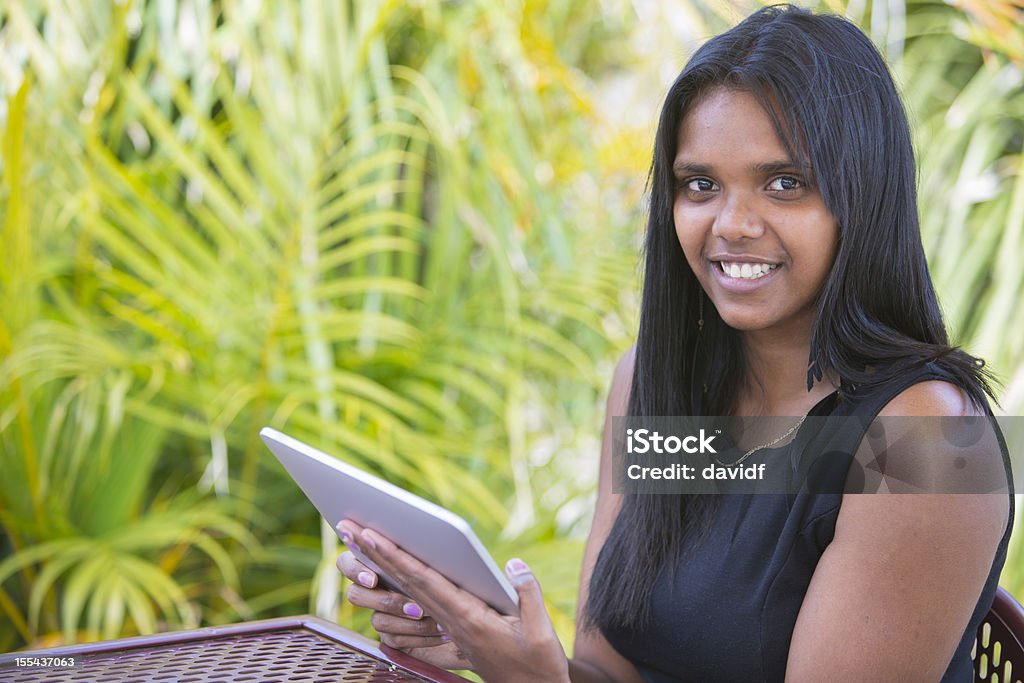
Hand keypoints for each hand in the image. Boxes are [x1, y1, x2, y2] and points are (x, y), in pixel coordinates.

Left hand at [336, 519, 569, 681]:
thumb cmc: (539, 662)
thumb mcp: (541, 628)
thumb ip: (527, 592)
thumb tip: (512, 564)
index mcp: (469, 618)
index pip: (423, 582)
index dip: (396, 558)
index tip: (371, 536)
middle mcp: (451, 625)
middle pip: (405, 585)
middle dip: (375, 556)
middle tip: (349, 530)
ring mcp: (449, 634)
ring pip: (406, 600)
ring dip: (380, 577)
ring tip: (359, 551)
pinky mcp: (453, 640)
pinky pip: (416, 622)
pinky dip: (394, 605)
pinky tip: (382, 590)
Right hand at [336, 542, 470, 669]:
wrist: (473, 619)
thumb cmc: (460, 582)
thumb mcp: (441, 561)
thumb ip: (420, 550)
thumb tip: (416, 537)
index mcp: (381, 562)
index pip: (348, 562)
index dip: (355, 569)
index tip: (373, 578)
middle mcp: (376, 589)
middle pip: (355, 595)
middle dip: (383, 599)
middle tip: (414, 606)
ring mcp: (382, 616)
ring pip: (378, 620)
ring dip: (408, 619)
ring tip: (432, 614)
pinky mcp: (393, 639)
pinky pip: (395, 640)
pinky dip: (420, 635)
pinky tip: (442, 632)